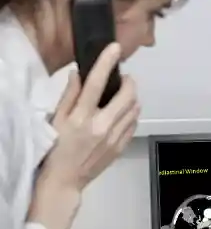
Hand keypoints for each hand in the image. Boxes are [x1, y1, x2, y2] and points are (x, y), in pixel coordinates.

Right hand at [40, 42, 139, 192]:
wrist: (66, 179)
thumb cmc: (57, 148)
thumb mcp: (57, 119)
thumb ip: (69, 95)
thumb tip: (80, 74)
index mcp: (82, 117)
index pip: (96, 83)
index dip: (107, 63)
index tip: (114, 49)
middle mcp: (102, 126)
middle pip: (127, 96)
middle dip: (130, 83)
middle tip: (124, 79)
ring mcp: (114, 138)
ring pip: (135, 110)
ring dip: (133, 98)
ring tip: (124, 96)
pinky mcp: (121, 147)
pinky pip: (134, 125)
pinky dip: (132, 114)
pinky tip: (123, 114)